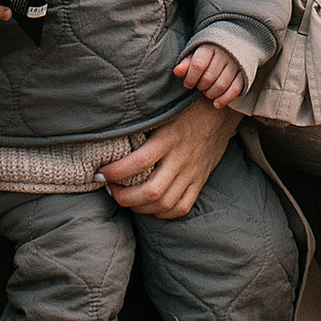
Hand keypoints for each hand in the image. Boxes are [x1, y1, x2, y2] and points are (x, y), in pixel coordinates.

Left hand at [101, 97, 236, 223]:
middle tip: (110, 189)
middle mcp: (182, 158)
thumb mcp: (163, 111)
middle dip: (124, 198)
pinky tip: (149, 206)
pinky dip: (163, 213)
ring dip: (140, 208)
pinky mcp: (200, 181)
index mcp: (169, 137)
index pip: (140, 162)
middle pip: (152, 191)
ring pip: (165, 204)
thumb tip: (108, 136)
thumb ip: (142, 126)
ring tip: (125, 198)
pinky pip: (182, 207)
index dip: (116, 172)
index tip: (100, 173)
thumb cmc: (184, 108)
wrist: (219, 112)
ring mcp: (193, 172)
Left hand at [174, 41, 245, 107]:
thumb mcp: (196, 53)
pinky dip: (225, 99)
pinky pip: (235, 89)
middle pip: (209, 77)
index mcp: (210, 47)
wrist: (234, 42)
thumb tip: (177, 72)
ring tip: (207, 92)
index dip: (191, 78)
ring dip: (211, 94)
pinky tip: (216, 104)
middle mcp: (224, 54)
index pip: (198, 65)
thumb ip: (187, 63)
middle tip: (199, 86)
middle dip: (201, 86)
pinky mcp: (244, 74)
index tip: (188, 83)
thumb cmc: (209, 52)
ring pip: (221, 85)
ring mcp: (235, 64)